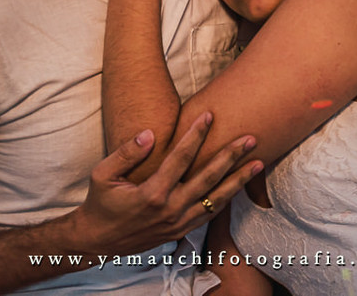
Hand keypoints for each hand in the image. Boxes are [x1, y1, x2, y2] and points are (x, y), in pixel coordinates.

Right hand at [69, 112, 262, 254]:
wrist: (98, 241)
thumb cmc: (100, 203)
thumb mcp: (103, 174)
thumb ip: (126, 153)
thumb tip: (149, 133)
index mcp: (152, 193)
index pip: (180, 158)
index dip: (196, 134)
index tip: (210, 115)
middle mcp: (170, 209)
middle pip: (208, 178)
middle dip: (230, 156)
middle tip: (250, 138)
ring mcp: (178, 223)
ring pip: (216, 200)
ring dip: (238, 181)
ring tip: (258, 163)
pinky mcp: (181, 231)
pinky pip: (209, 214)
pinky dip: (226, 199)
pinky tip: (239, 186)